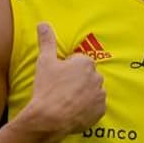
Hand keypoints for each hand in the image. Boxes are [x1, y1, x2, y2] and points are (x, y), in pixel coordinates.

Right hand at [19, 22, 106, 137]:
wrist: (49, 119)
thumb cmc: (47, 88)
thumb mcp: (44, 61)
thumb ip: (46, 40)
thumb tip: (43, 23)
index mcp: (85, 62)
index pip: (78, 62)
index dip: (66, 70)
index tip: (57, 78)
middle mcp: (97, 77)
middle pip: (86, 76)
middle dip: (76, 81)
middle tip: (60, 90)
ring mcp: (100, 95)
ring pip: (91, 91)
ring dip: (82, 94)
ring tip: (66, 101)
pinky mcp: (100, 111)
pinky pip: (95, 106)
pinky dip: (86, 108)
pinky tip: (73, 111)